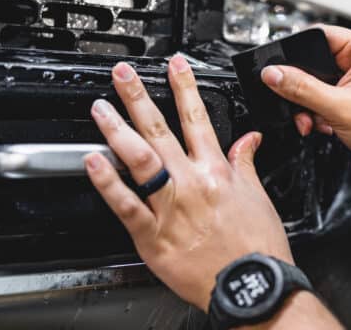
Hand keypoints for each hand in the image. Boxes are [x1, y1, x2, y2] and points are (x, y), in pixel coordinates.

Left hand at [83, 55, 291, 311]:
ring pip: (139, 160)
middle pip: (161, 130)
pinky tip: (93, 162)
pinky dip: (107, 182)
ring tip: (100, 108)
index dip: (184, 86)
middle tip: (122, 74)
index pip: (197, 117)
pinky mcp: (153, 235)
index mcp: (216, 171)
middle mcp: (191, 182)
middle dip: (139, 97)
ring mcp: (170, 207)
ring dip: (117, 129)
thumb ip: (244, 163)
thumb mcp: (257, 196)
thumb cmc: (256, 246)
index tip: (173, 64)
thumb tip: (248, 139)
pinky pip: (125, 205)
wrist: (251, 286)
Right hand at [260, 25, 350, 168]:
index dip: (297, 52)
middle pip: (314, 62)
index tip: (279, 69)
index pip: (319, 35)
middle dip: (302, 88)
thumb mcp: (337, 107)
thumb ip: (301, 88)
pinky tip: (323, 124)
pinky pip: (322, 94)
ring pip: (316, 81)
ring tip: (313, 120)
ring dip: (308, 103)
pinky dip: (316, 110)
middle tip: (298, 104)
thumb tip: (273, 73)